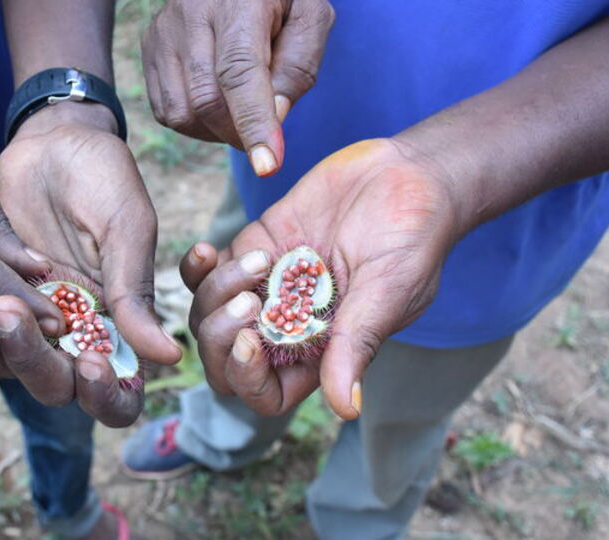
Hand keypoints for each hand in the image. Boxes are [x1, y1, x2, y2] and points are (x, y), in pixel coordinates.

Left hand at [0, 102, 181, 426]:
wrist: (53, 139)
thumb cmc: (102, 178)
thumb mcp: (126, 227)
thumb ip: (135, 291)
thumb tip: (168, 355)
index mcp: (119, 325)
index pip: (120, 393)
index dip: (106, 396)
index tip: (90, 362)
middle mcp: (75, 335)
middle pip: (57, 387)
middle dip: (32, 362)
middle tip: (9, 312)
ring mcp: (33, 322)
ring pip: (10, 367)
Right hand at [142, 0, 333, 175]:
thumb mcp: (310, 18)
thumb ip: (299, 66)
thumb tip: (274, 118)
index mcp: (237, 2)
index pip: (239, 72)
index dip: (253, 122)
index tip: (267, 165)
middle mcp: (190, 14)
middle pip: (207, 100)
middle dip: (239, 133)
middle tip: (263, 137)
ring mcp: (163, 33)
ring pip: (182, 113)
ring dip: (216, 131)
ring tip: (240, 112)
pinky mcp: (149, 48)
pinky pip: (166, 110)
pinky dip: (195, 123)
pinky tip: (217, 104)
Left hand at [183, 139, 460, 418]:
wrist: (406, 176)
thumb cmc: (412, 238)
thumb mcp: (387, 292)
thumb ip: (357, 345)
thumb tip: (347, 409)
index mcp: (320, 352)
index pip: (265, 394)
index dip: (246, 379)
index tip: (250, 340)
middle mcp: (287, 327)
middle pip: (225, 359)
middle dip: (220, 338)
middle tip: (249, 302)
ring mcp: (265, 289)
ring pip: (209, 315)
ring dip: (215, 294)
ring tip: (258, 261)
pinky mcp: (253, 249)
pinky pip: (206, 272)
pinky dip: (197, 268)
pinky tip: (207, 251)